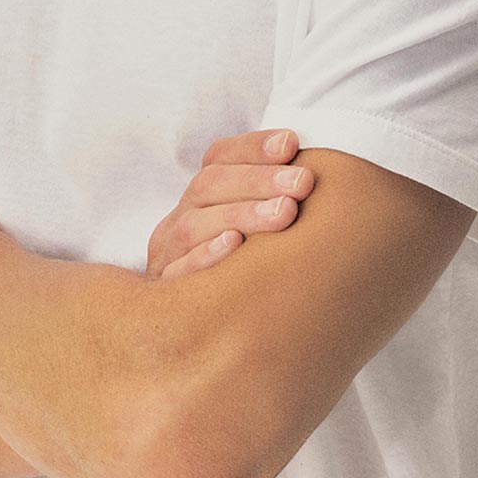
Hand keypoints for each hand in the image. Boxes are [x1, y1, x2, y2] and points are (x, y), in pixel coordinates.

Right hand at [144, 130, 314, 282]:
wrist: (185, 334)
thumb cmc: (244, 274)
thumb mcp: (256, 231)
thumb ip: (279, 199)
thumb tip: (313, 170)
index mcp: (201, 199)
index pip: (219, 158)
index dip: (253, 147)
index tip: (291, 143)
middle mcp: (179, 221)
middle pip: (209, 185)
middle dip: (259, 179)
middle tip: (303, 182)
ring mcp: (167, 255)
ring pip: (194, 224)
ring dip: (241, 213)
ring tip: (284, 212)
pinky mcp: (163, 292)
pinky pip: (178, 272)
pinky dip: (205, 256)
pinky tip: (235, 244)